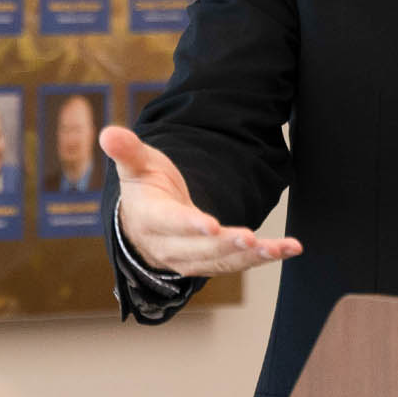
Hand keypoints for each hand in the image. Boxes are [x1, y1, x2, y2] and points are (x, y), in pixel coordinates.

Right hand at [101, 125, 301, 276]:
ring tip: (280, 248)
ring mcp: (191, 259)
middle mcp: (170, 246)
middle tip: (253, 238)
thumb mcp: (135, 166)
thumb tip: (107, 132)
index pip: (170, 223)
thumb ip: (127, 151)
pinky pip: (237, 263)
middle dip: (227, 245)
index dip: (189, 225)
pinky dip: (263, 258)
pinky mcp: (210, 263)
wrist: (143, 225)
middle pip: (200, 249)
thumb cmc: (144, 188)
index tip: (210, 225)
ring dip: (253, 257)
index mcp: (151, 219)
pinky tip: (289, 249)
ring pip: (222, 261)